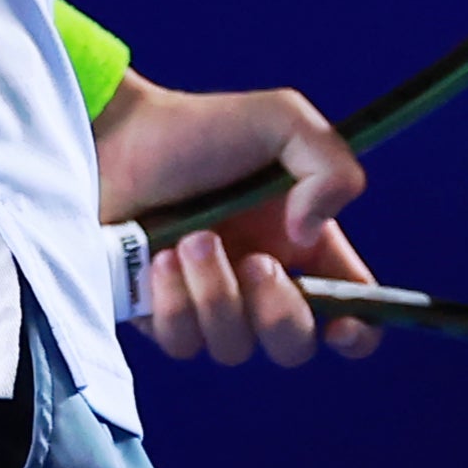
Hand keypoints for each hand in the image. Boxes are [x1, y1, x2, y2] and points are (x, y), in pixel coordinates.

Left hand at [91, 69, 380, 367]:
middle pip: (293, 346)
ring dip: (216, 296)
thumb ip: (330, 166)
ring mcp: (208, 304)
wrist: (110, 138)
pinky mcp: (160, 317)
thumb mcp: (281, 120)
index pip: (350, 311)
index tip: (341, 325)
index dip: (357, 334)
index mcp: (300, 244)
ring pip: (234, 347)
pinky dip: (174, 303)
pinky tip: (157, 257)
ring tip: (191, 240)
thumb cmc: (195, 127)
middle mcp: (258, 282)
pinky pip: (182, 343)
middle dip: (278, 312)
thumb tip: (311, 234)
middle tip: (251, 261)